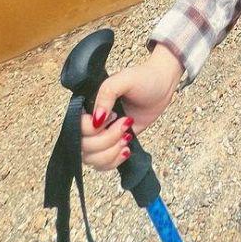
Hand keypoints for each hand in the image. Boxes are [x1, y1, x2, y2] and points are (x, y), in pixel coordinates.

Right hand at [80, 46, 183, 171]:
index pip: (77, 128)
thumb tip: (96, 120)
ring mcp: (102, 135)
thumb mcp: (124, 79)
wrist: (163, 85)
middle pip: (84, 146)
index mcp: (88, 104)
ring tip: (127, 138)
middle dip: (107, 140)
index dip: (93, 129)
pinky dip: (114, 161)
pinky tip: (126, 150)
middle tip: (126, 124)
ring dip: (110, 153)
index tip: (114, 116)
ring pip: (92, 159)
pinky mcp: (114, 144)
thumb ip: (106, 94)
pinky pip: (103, 164)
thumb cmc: (143, 78)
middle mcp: (92, 121)